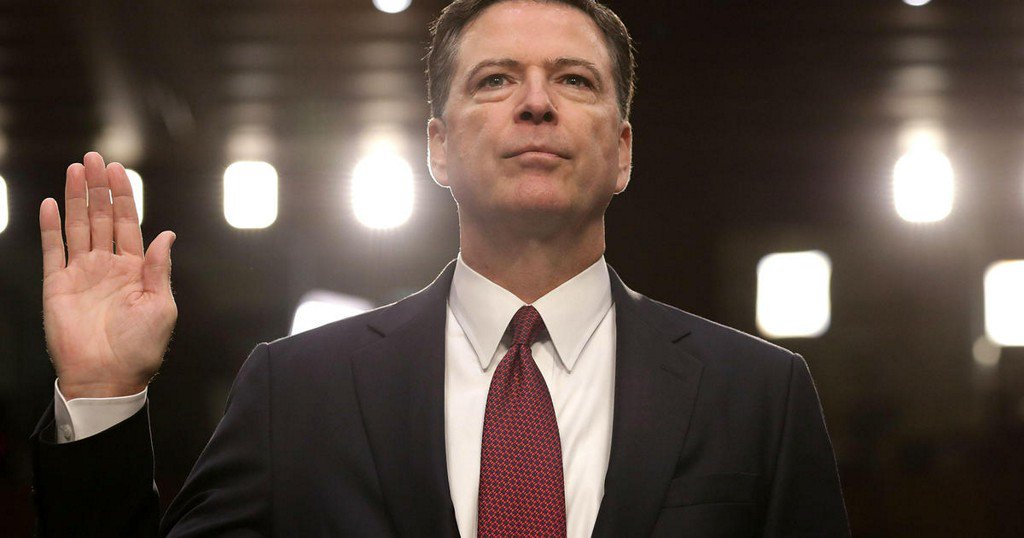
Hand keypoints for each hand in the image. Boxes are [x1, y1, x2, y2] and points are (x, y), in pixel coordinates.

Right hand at [40, 152, 176, 398]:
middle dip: (99, 188)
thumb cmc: (140, 347)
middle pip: (101, 218)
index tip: (118, 170)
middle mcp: (107, 267)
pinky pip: (53, 250)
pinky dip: (52, 226)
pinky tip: (53, 203)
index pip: (128, 224)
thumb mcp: (162, 306)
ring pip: (78, 226)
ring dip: (77, 197)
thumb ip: (159, 268)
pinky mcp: (57, 285)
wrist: (107, 377)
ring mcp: (81, 274)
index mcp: (135, 270)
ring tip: (76, 169)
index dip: (123, 197)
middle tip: (94, 158)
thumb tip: (167, 235)